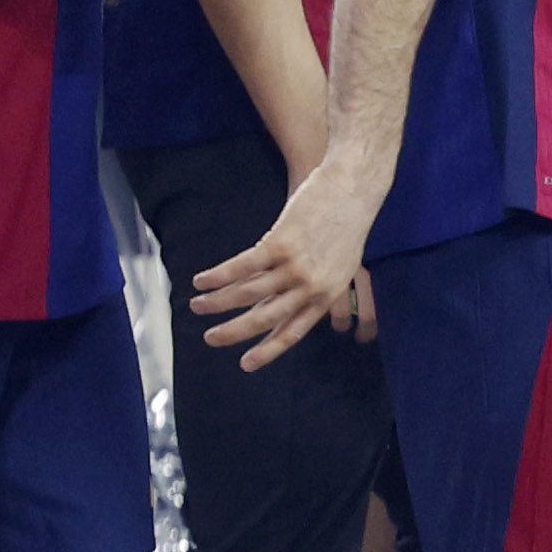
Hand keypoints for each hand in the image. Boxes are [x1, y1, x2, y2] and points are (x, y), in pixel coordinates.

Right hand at [191, 151, 383, 371]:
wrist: (354, 187)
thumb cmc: (346, 222)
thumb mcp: (339, 262)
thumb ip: (311, 284)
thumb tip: (280, 299)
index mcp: (327, 294)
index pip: (293, 331)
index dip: (268, 350)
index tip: (245, 364)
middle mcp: (311, 286)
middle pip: (265, 318)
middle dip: (234, 332)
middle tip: (210, 339)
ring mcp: (296, 266)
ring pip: (248, 293)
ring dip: (217, 302)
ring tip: (197, 305)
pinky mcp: (281, 243)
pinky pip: (242, 267)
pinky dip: (218, 276)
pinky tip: (201, 280)